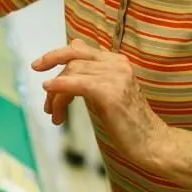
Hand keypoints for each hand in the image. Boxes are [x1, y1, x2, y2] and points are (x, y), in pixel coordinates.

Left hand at [32, 39, 168, 166]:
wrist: (152, 142)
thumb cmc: (129, 121)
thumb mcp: (108, 91)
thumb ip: (91, 74)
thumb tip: (71, 54)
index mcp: (117, 61)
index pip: (80, 49)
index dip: (57, 54)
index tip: (39, 65)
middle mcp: (116, 64)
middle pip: (73, 59)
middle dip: (51, 72)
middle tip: (41, 87)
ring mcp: (114, 77)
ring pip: (71, 73)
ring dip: (55, 95)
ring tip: (54, 114)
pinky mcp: (109, 93)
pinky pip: (77, 83)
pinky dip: (60, 87)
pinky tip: (50, 92)